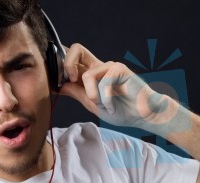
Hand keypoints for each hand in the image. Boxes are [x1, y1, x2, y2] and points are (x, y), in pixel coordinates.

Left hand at [59, 43, 177, 131]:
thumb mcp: (91, 103)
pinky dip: (105, 100)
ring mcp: (110, 66)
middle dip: (67, 64)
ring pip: (87, 75)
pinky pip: (103, 83)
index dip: (59, 65)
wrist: (142, 116)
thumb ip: (76, 92)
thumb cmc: (120, 110)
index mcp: (90, 73)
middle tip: (71, 82)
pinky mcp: (120, 70)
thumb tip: (57, 85)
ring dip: (92, 96)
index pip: (71, 58)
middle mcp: (99, 66)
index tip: (56, 84)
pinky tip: (113, 106)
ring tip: (103, 105)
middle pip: (76, 48)